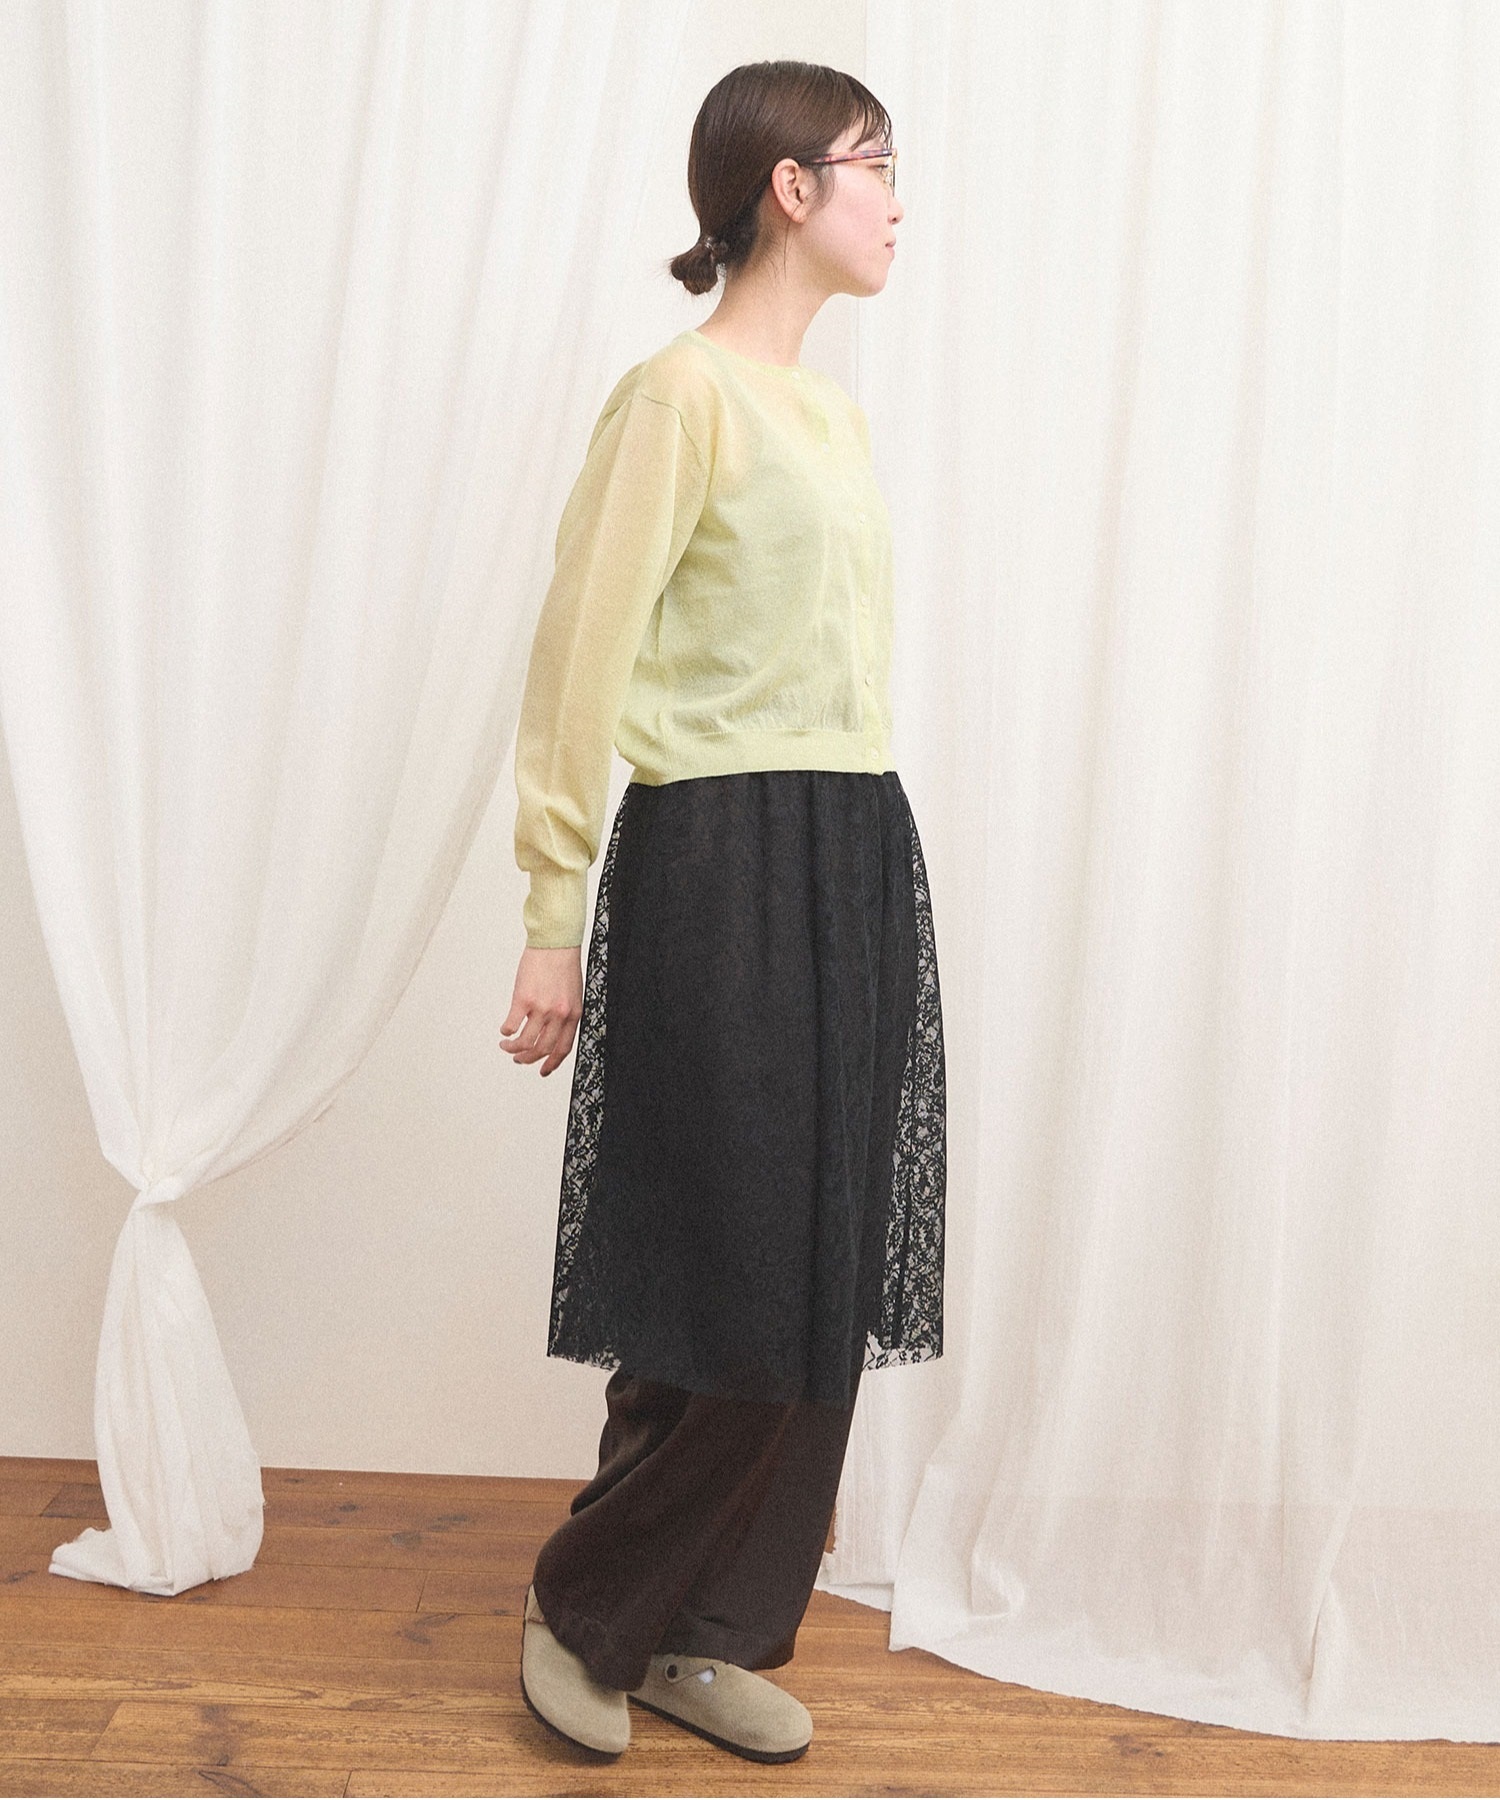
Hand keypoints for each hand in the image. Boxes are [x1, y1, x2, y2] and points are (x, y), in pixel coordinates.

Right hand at [500, 945, 583, 1076]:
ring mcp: (541, 1008)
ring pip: (525, 1041)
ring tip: (507, 1046)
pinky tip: (505, 1029)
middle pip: (542, 1049)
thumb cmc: (563, 965)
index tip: (543, 1070)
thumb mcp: (572, 994)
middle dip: (528, 1059)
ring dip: (514, 1048)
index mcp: (573, 1015)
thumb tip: (551, 1031)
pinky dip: (507, 1031)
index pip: (563, 1048)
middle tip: (519, 1059)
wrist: (555, 943)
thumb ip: (564, 1014)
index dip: (552, 1063)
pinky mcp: (524, 999)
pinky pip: (512, 1024)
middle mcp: (558, 1014)